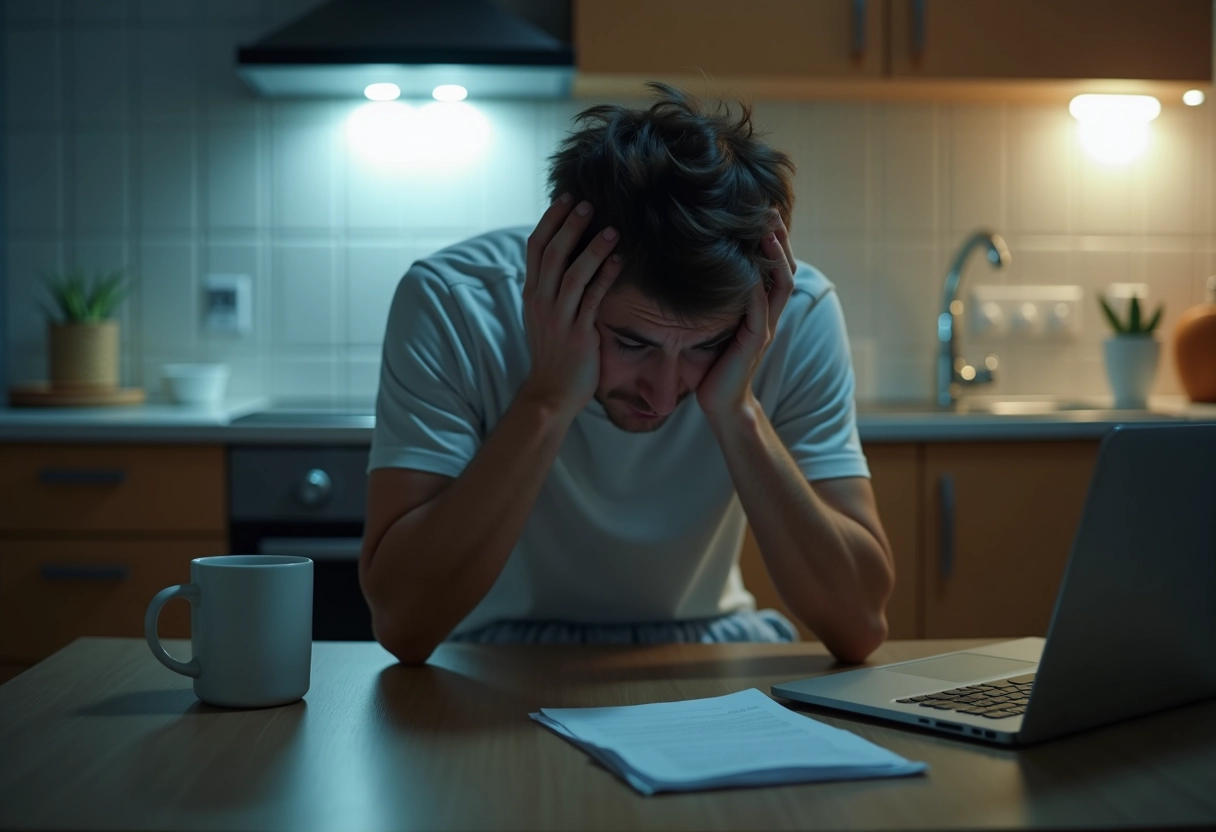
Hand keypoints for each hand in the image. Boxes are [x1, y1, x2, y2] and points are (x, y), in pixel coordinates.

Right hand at [519, 194, 624, 417]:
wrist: (550, 391)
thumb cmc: (554, 350)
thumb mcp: (545, 313)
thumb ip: (552, 285)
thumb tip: (569, 253)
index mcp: (531, 292)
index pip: (535, 246)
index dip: (551, 220)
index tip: (567, 198)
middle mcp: (540, 301)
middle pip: (551, 253)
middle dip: (570, 225)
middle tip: (589, 203)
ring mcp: (558, 317)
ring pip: (572, 273)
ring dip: (592, 248)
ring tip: (612, 228)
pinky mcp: (577, 333)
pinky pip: (592, 299)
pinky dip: (605, 277)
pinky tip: (619, 260)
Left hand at [696, 213, 795, 421]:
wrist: (721, 402)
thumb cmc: (714, 365)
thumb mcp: (718, 325)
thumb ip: (720, 303)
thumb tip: (701, 272)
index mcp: (762, 310)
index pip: (776, 268)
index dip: (775, 241)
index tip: (765, 214)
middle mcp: (768, 316)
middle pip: (785, 269)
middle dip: (780, 239)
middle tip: (770, 211)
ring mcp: (764, 328)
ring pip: (779, 285)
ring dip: (775, 256)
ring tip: (768, 231)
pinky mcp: (754, 342)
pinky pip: (759, 310)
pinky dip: (756, 288)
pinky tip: (749, 268)